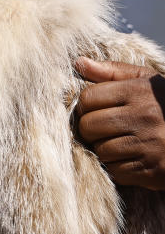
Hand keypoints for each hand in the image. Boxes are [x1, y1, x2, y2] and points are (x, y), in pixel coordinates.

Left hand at [76, 58, 164, 189]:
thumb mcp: (147, 82)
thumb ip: (113, 71)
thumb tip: (79, 62)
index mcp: (140, 92)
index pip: (88, 98)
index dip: (87, 106)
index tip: (97, 109)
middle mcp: (145, 117)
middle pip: (88, 126)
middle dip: (92, 129)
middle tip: (106, 129)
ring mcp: (149, 145)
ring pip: (100, 150)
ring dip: (105, 149)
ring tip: (121, 142)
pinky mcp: (152, 170)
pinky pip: (115, 170)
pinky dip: (118, 167)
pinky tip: (131, 158)